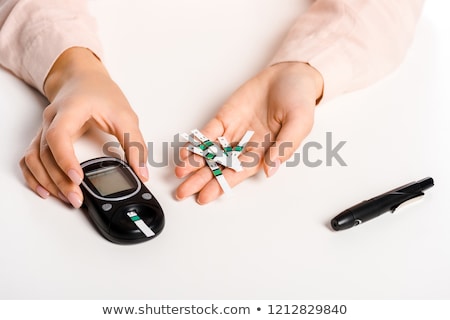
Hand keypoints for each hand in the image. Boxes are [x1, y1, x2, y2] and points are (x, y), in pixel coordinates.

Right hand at [20, 47, 147, 207]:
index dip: (66, 159)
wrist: (83, 78)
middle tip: (77, 198)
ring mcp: (44, 129)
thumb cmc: (100, 92)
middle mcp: (51, 120)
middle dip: (59, 180)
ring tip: (67, 198)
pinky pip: (30, 160)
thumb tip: (142, 172)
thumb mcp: (125, 116)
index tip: (78, 178)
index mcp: (70, 110)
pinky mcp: (43, 138)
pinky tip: (46, 190)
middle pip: (45, 154)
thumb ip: (134, 144)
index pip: (59, 136)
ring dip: (47, 182)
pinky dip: (35, 177)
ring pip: (35, 160)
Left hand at [175, 62, 322, 203]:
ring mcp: (234, 132)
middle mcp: (246, 146)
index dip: (222, 185)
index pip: (239, 173)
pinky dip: (197, 142)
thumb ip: (285, 146)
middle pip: (220, 167)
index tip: (205, 196)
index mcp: (264, 153)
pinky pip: (208, 132)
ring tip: (180, 172)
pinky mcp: (225, 118)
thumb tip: (271, 169)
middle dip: (201, 179)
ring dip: (195, 162)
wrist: (290, 74)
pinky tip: (186, 150)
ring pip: (210, 152)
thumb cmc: (299, 100)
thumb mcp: (300, 123)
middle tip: (183, 191)